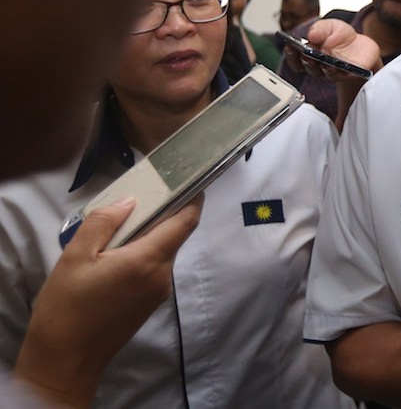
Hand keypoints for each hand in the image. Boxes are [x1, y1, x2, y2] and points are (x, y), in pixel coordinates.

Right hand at [14, 196, 201, 407]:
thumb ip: (104, 222)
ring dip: (148, 238)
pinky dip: (143, 256)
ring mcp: (158, 292)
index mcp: (148, 260)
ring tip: (119, 229)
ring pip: (163, 253)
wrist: (65, 360)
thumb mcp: (76, 256)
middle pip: (174, 236)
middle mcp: (162, 275)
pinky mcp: (150, 304)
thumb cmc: (67, 306)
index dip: (193, 200)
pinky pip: (154, 270)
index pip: (186, 223)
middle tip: (140, 200)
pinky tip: (116, 256)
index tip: (191, 181)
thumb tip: (130, 201)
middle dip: (162, 217)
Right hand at [281, 19, 381, 80]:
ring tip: (320, 59)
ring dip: (320, 66)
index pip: (295, 58)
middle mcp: (317, 65)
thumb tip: (311, 35)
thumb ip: (320, 29)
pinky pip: (340, 75)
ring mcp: (331, 71)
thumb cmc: (341, 36)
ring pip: (322, 72)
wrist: (361, 44)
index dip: (291, 54)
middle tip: (305, 52)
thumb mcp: (330, 26)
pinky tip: (335, 65)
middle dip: (305, 59)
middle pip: (307, 66)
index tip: (290, 46)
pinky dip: (336, 70)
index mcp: (309, 53)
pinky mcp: (346, 75)